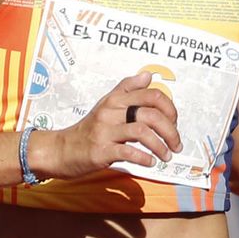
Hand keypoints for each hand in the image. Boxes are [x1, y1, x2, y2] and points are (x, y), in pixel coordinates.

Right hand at [32, 72, 181, 180]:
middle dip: (170, 130)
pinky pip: (128, 152)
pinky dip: (143, 158)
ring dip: (160, 145)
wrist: (62, 149)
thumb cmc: (89, 129)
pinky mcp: (101, 150)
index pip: (152, 95)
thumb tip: (148, 75)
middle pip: (151, 113)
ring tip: (166, 156)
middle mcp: (111, 112)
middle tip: (176, 144)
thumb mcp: (107, 104)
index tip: (174, 123)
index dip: (170, 108)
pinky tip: (150, 162)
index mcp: (116, 99)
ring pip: (142, 131)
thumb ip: (128, 89)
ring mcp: (105, 131)